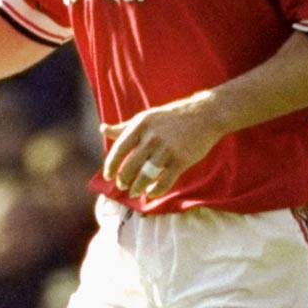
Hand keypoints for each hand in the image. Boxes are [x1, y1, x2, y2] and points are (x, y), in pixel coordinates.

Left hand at [101, 96, 223, 202]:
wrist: (205, 115)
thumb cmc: (172, 117)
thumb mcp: (146, 118)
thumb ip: (124, 127)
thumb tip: (102, 129)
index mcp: (140, 125)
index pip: (119, 149)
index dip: (111, 165)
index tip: (107, 176)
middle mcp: (152, 137)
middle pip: (130, 166)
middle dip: (124, 179)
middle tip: (122, 186)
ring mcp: (167, 149)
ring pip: (145, 176)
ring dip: (137, 187)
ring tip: (135, 192)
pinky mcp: (181, 160)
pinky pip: (164, 182)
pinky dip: (155, 191)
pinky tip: (151, 192)